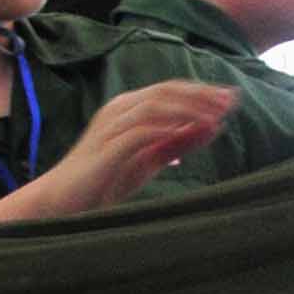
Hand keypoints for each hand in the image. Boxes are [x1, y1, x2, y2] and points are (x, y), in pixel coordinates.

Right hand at [0, 78, 234, 221]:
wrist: (63, 201)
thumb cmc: (104, 182)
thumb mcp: (148, 160)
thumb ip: (176, 143)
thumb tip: (211, 128)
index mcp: (128, 109)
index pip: (169, 91)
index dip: (201, 92)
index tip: (231, 99)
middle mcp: (119, 110)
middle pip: (166, 91)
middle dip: (202, 95)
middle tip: (231, 102)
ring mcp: (111, 125)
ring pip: (157, 105)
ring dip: (191, 108)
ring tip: (218, 116)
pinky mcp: (108, 146)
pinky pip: (143, 130)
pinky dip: (170, 129)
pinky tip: (193, 133)